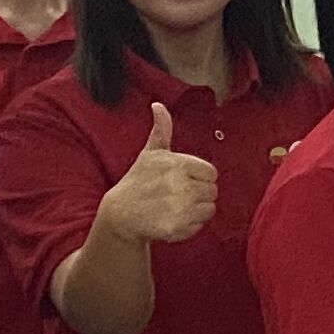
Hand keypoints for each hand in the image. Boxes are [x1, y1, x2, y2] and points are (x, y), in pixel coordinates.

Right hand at [97, 103, 219, 244]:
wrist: (120, 213)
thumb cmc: (139, 180)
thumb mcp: (150, 153)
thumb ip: (161, 129)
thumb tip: (158, 105)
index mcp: (177, 164)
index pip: (211, 173)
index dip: (200, 177)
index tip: (184, 180)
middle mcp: (179, 185)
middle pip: (212, 191)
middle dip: (199, 194)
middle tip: (178, 195)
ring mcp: (178, 208)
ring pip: (209, 209)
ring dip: (197, 210)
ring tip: (177, 207)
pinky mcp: (176, 228)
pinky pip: (200, 226)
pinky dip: (190, 226)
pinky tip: (173, 220)